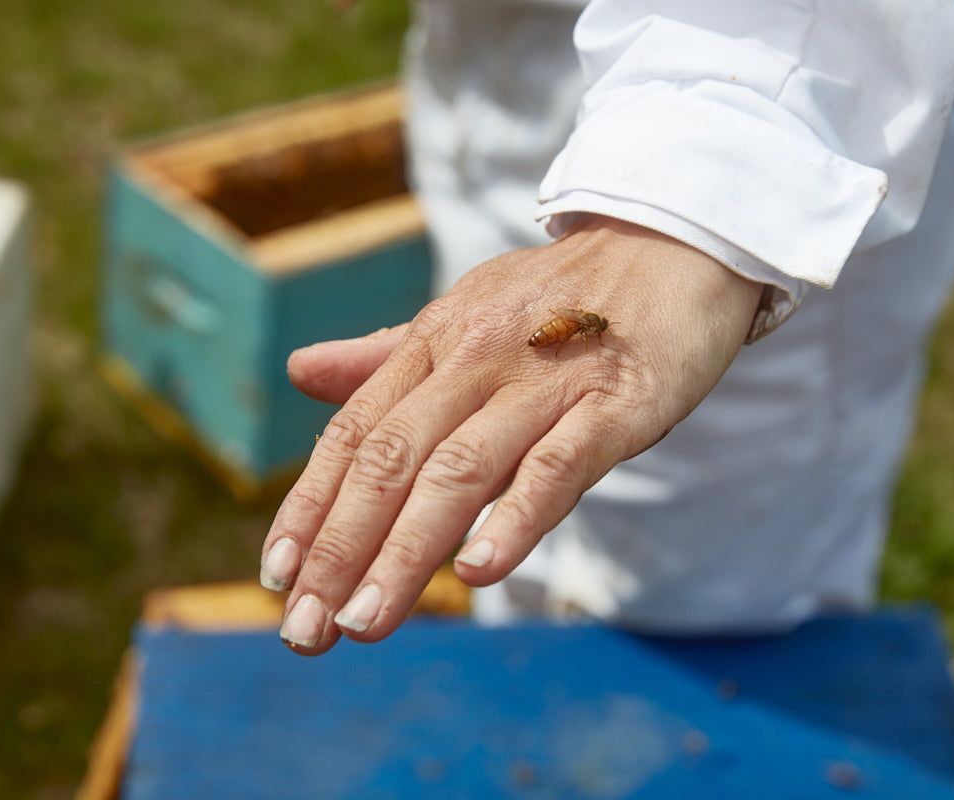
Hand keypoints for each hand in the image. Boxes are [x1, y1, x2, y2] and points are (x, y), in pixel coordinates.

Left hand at [260, 215, 762, 653]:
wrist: (677, 242)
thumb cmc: (566, 297)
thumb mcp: (466, 314)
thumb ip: (386, 356)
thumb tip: (299, 372)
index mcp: (437, 341)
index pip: (356, 433)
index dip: (311, 505)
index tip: (277, 576)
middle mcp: (478, 358)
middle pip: (393, 460)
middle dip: (341, 547)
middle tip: (306, 630)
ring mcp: (548, 380)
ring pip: (462, 469)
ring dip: (406, 550)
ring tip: (365, 620)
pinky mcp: (619, 401)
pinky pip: (560, 462)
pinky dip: (516, 515)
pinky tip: (477, 570)